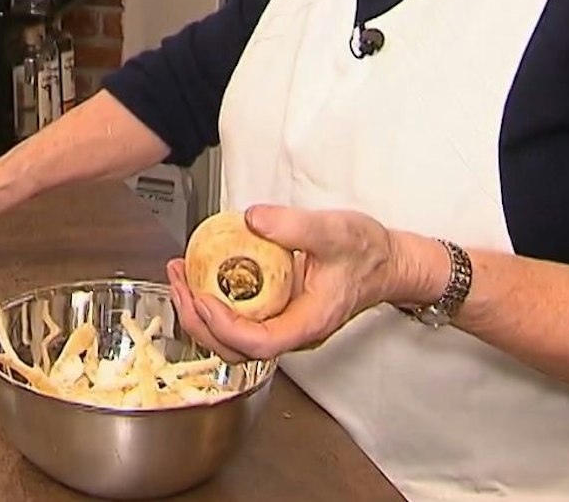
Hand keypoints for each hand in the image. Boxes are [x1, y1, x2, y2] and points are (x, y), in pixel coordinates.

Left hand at [164, 205, 414, 361]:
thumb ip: (294, 226)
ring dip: (199, 312)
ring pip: (231, 339)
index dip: (225, 327)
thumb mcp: (335, 230)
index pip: (259, 344)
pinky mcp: (275, 313)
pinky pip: (237, 319)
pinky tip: (199, 274)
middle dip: (199, 320)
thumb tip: (252, 219)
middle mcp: (292, 332)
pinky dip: (212, 302)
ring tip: (180, 277)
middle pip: (235, 349)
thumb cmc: (369, 254)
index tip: (203, 297)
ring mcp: (282, 325)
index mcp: (308, 323)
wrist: (388, 262)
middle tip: (179, 282)